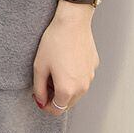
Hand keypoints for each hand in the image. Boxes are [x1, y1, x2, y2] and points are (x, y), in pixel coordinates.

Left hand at [32, 1, 99, 115]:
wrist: (72, 22)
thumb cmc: (54, 42)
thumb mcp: (39, 66)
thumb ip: (39, 89)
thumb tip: (41, 101)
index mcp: (67, 90)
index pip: (56, 110)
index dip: (45, 106)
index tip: (39, 96)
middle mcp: (82, 87)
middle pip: (68, 103)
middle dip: (55, 97)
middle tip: (45, 82)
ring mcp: (90, 77)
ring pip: (77, 92)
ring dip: (66, 88)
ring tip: (56, 70)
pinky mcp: (94, 66)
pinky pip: (83, 78)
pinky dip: (75, 76)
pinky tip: (66, 61)